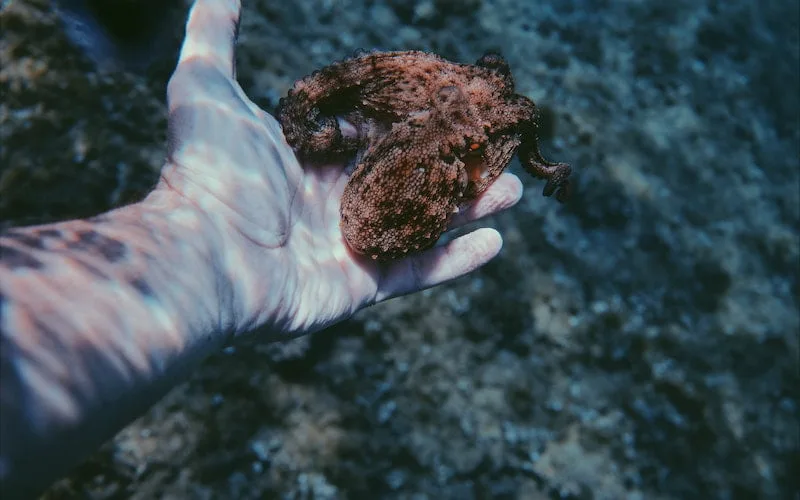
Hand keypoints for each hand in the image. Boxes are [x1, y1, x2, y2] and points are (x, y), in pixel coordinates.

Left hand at [158, 0, 523, 338]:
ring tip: (513, 190)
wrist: (204, 252)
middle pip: (410, 179)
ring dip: (470, 207)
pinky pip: (419, 272)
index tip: (457, 103)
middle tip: (497, 145)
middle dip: (456, 163)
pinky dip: (457, 261)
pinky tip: (495, 242)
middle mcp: (334, 202)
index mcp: (311, 159)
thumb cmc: (210, 170)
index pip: (377, 135)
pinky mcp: (361, 285)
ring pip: (425, 223)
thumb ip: (216, 33)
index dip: (416, 119)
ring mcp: (350, 246)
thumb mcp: (206, 86)